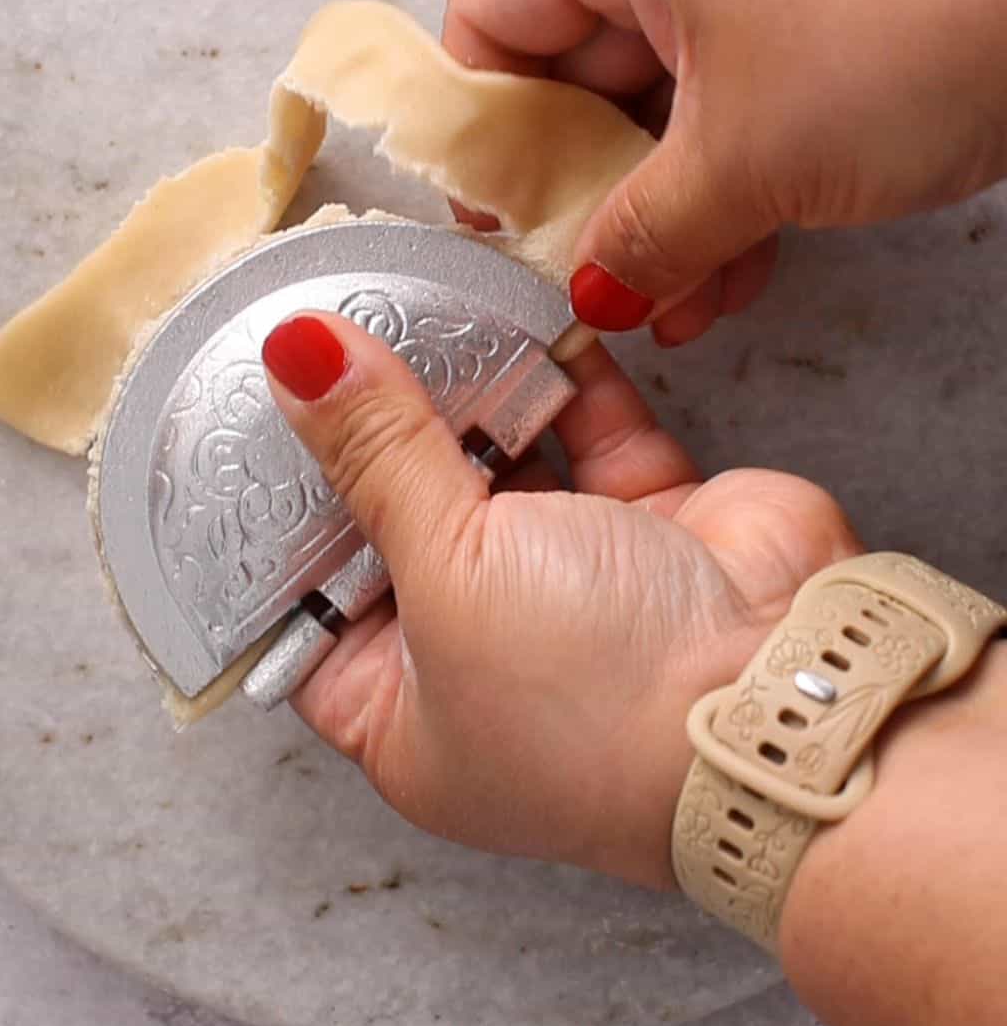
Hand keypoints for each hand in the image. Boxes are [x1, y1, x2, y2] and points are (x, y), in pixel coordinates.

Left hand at [262, 311, 860, 887]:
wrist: (784, 691)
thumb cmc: (595, 698)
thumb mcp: (447, 571)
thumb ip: (375, 453)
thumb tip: (295, 357)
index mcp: (409, 715)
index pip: (308, 616)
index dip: (272, 529)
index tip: (240, 432)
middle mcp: (487, 655)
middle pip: (399, 525)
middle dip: (370, 438)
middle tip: (321, 343)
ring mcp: (573, 587)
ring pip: (494, 466)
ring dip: (463, 394)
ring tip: (409, 309)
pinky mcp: (649, 525)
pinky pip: (585, 431)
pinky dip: (558, 376)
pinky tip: (516, 313)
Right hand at [444, 0, 1006, 344]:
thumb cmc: (912, 18)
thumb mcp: (746, 157)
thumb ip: (645, 233)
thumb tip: (593, 287)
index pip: (493, 10)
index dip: (483, 124)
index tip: (498, 219)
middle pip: (578, 60)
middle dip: (586, 186)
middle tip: (580, 275)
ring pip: (667, 93)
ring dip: (663, 203)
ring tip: (663, 300)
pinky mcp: (825, 1)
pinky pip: (739, 94)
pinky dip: (730, 177)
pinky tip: (729, 273)